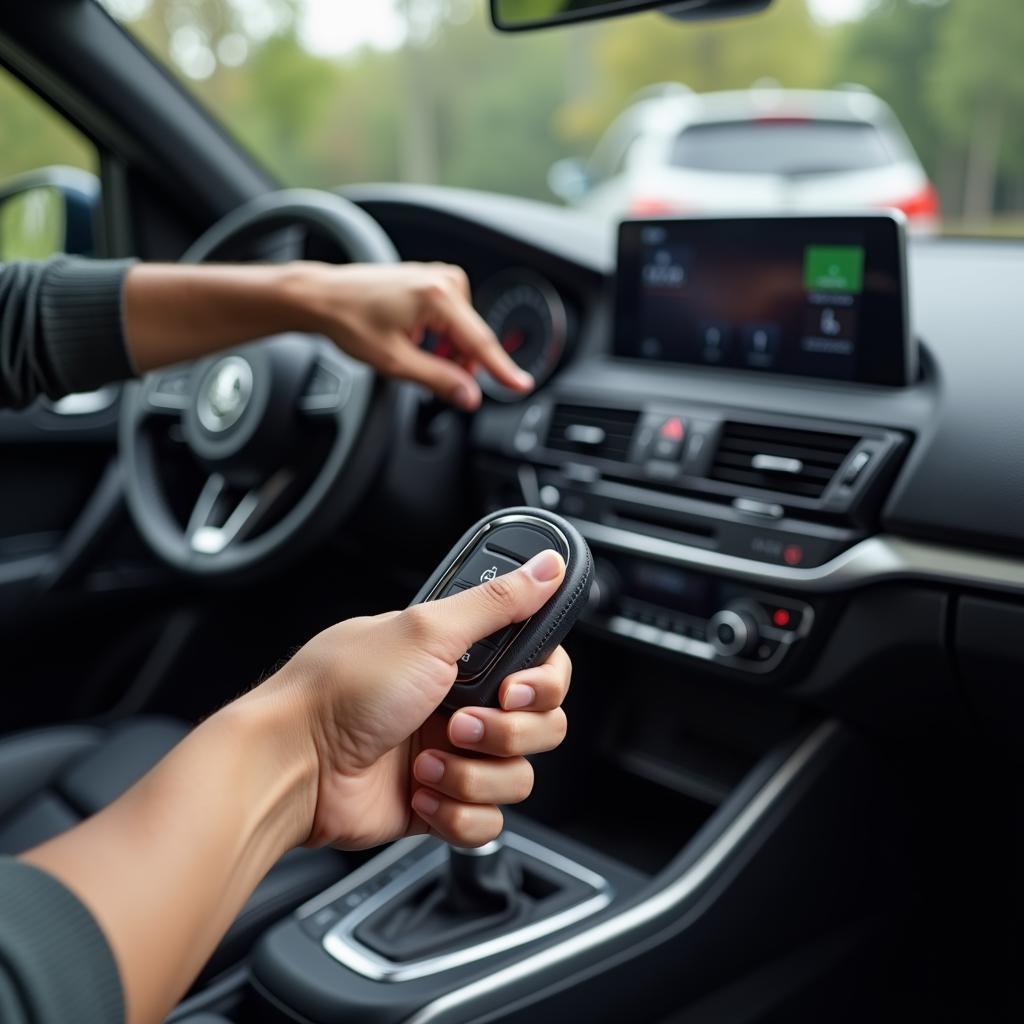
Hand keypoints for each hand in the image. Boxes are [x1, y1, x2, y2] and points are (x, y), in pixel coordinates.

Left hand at [262, 549, 569, 849]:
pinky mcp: (440, 803)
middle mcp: (461, 702)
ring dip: (471, 774)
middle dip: (504, 733)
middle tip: (456, 722)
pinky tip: (418, 791)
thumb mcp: (427, 631)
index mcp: (461, 654)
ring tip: (424, 760)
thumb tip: (548, 565)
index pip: (542, 668)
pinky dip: (454, 811)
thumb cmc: (342, 690)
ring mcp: (451, 755)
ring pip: (516, 777)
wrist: (292, 766)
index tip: (513, 688)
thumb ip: (498, 602)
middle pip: (541, 726)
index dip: (542, 684)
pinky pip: (486, 822)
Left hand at [288, 261, 533, 408]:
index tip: (521, 386)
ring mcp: (439, 277)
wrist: (323, 297)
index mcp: (438, 297)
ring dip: (446, 350)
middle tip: (430, 377)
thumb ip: (438, 380)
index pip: (480, 343)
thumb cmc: (350, 321)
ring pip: (462, 331)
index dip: (502, 370)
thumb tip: (468, 395)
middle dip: (459, 363)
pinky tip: (414, 340)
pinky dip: (440, 337)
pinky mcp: (432, 280)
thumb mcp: (395, 362)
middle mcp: (444, 280)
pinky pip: (451, 318)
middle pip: (471, 338)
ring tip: (411, 353)